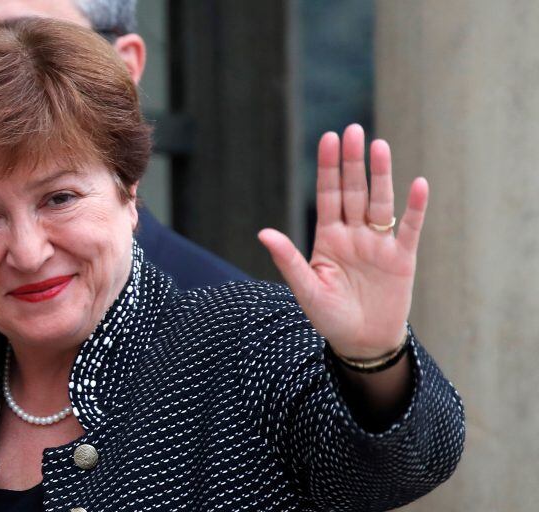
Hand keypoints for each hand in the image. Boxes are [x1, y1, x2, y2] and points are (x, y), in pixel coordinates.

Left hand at [258, 124, 427, 358]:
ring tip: (380, 145)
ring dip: (381, 175)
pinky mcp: (402, 258)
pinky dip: (415, 208)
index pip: (328, 195)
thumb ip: (288, 260)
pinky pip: (409, 229)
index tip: (328, 138)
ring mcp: (378, 243)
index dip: (329, 167)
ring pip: (380, 202)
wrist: (362, 341)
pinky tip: (418, 184)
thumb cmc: (329, 316)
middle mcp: (354, 233)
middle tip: (353, 130)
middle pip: (354, 191)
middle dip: (353, 162)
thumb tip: (263, 233)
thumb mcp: (306, 289)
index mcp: (328, 237)